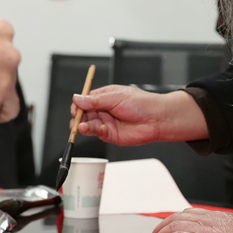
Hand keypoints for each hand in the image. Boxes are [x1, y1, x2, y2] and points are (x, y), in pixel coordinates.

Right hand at [71, 86, 207, 145]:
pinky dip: (96, 132)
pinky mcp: (111, 135)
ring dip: (83, 126)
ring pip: (88, 125)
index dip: (78, 104)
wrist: (157, 118)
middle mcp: (104, 110)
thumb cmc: (141, 103)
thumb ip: (95, 100)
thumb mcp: (115, 97)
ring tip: (83, 126)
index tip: (76, 108)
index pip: (84, 100)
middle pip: (83, 114)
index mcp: (104, 97)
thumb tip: (77, 98)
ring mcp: (107, 123)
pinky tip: (99, 129)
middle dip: (78, 117)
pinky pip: (98, 134)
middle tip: (77, 119)